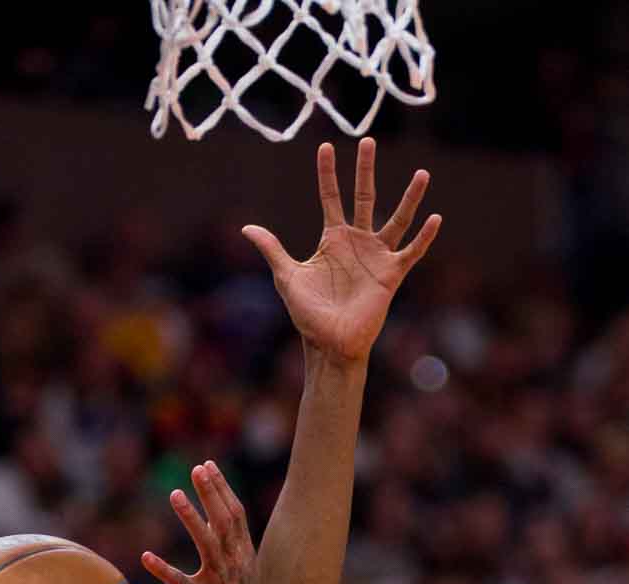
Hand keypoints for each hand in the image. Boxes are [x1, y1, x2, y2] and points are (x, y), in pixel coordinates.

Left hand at [141, 461, 263, 583]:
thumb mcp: (241, 570)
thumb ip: (229, 542)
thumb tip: (214, 511)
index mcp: (244, 554)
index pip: (235, 514)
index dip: (221, 489)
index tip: (207, 466)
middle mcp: (235, 564)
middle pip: (224, 522)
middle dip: (211, 494)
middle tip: (197, 469)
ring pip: (206, 545)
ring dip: (190, 518)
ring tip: (174, 494)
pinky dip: (164, 570)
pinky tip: (145, 556)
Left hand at [243, 138, 439, 362]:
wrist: (330, 343)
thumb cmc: (308, 314)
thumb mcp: (287, 276)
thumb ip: (272, 249)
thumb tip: (246, 228)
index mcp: (332, 239)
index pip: (330, 198)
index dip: (327, 174)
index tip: (326, 148)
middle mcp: (357, 242)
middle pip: (365, 197)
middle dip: (365, 170)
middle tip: (367, 141)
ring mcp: (376, 256)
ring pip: (397, 219)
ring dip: (410, 197)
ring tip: (423, 173)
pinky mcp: (391, 274)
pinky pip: (412, 252)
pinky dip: (424, 237)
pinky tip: (435, 218)